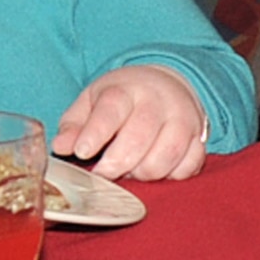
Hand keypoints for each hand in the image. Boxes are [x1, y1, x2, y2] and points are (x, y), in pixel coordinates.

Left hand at [52, 65, 206, 179]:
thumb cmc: (122, 98)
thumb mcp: (92, 101)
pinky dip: (170, 175)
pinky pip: (188, 166)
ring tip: (129, 171)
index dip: (95, 133)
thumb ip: (74, 124)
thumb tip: (60, 148)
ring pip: (166, 155)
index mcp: (125, 89)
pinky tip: (155, 170)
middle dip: (118, 162)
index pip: (110, 110)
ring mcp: (182, 119)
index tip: (81, 152)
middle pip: (139, 137)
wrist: (165, 84)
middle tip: (103, 173)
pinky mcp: (199, 138)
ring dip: (144, 172)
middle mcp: (157, 101)